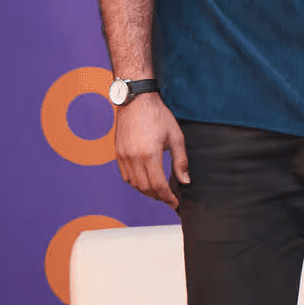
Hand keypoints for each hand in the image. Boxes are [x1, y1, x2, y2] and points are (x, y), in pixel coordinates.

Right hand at [114, 92, 188, 206]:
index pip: (158, 185)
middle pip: (145, 188)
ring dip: (146, 191)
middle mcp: (133, 158)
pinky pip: (125, 176)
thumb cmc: (158, 116)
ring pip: (134, 184)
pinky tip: (145, 181)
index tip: (175, 203)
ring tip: (159, 191)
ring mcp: (123, 156)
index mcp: (150, 155)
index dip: (168, 198)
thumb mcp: (176, 137)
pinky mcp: (118, 153)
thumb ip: (181, 161)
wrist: (136, 101)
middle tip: (169, 198)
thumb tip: (185, 181)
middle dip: (158, 197)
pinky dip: (135, 183)